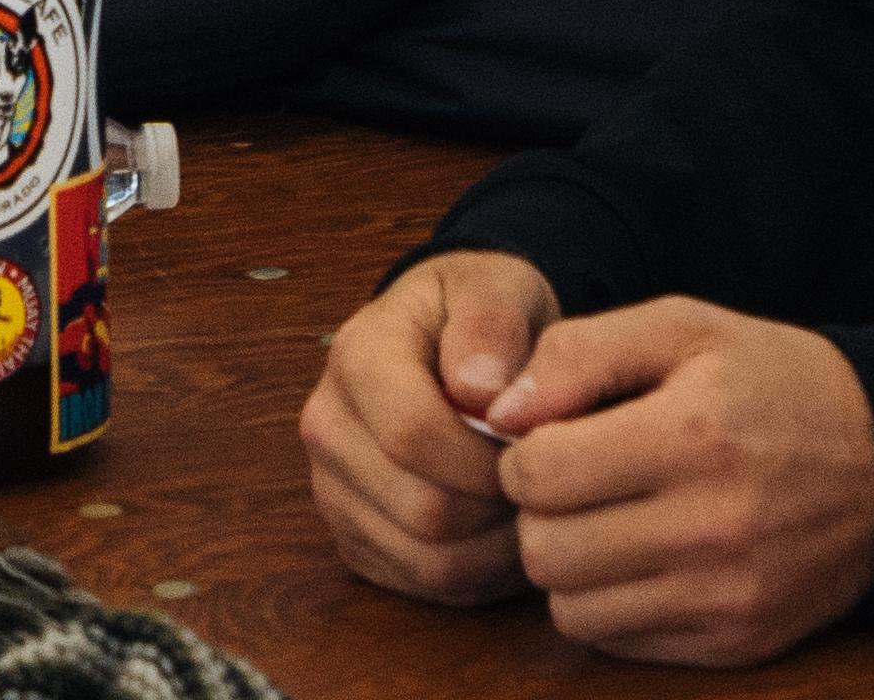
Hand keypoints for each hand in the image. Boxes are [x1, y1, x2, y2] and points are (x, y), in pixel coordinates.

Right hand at [303, 250, 552, 605]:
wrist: (447, 339)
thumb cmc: (479, 315)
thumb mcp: (496, 289)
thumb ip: (490, 325)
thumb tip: (480, 392)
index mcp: (356, 357)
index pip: (413, 434)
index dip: (488, 457)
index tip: (535, 447)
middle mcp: (328, 427)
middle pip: (424, 510)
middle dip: (501, 507)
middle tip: (545, 484)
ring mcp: (333, 489)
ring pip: (427, 561)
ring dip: (497, 549)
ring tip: (532, 508)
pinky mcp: (353, 537)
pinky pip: (424, 584)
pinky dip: (480, 573)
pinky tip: (505, 530)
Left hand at [483, 298, 873, 663]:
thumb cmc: (773, 382)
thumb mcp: (684, 328)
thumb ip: (580, 354)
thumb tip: (498, 413)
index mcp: (693, 436)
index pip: (538, 474)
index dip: (526, 452)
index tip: (556, 438)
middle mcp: (711, 527)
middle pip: (545, 550)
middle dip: (540, 513)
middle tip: (575, 484)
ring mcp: (728, 595)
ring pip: (572, 609)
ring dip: (571, 566)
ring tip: (607, 521)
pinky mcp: (738, 642)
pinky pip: (621, 643)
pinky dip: (613, 605)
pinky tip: (643, 559)